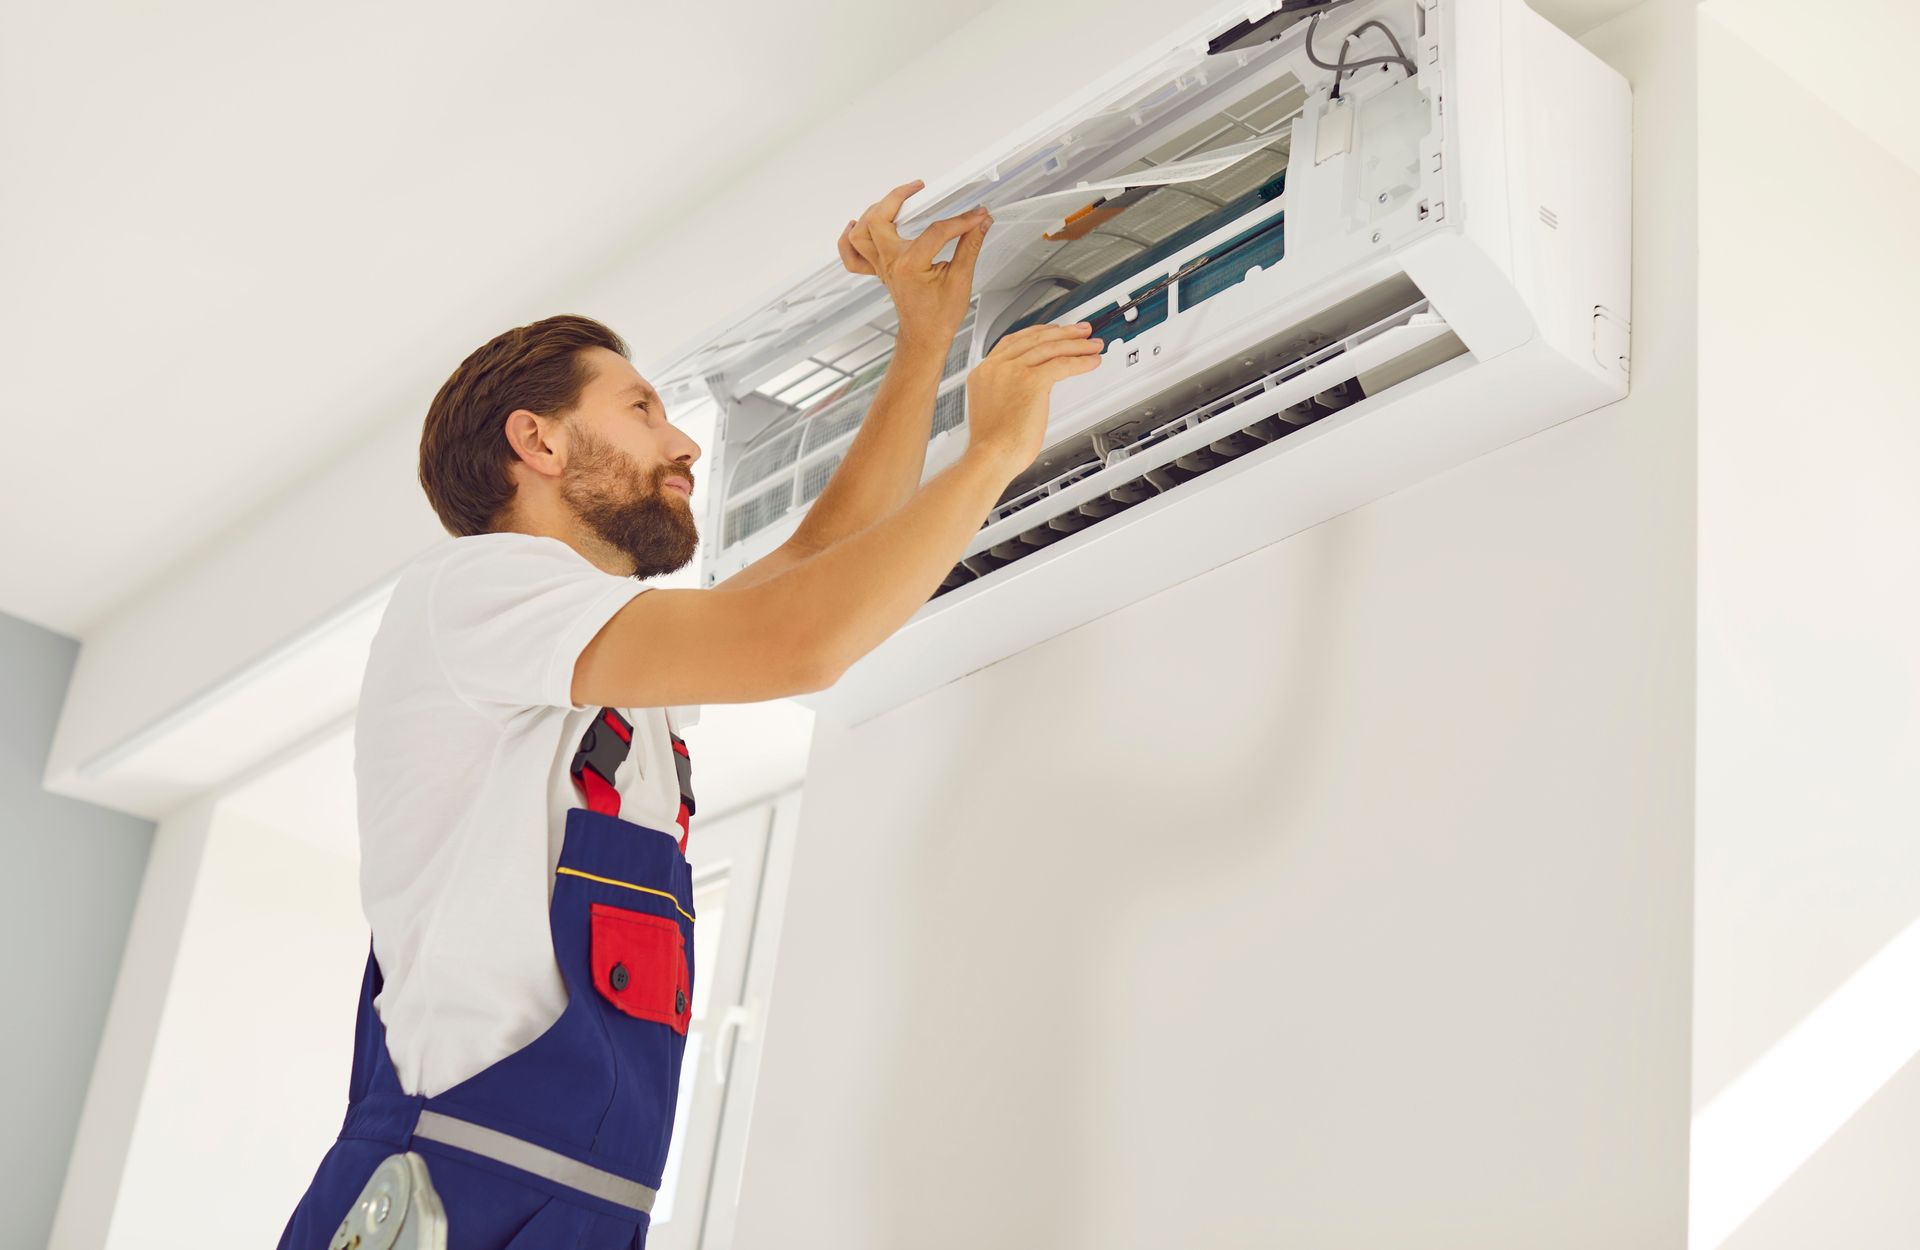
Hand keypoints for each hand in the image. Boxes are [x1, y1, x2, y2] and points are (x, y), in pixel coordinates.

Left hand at [839, 180, 990, 348]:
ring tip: (894, 202)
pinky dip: (850, 238)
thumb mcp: (961, 279)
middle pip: (879, 219)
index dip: (960, 220)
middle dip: (897, 197)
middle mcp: (890, 264)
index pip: (936, 231)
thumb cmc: (939, 316)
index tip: (976, 215)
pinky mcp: (879, 271)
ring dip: (873, 212)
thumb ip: (970, 246)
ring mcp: (881, 267)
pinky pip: (852, 255)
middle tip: (918, 189)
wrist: (925, 337)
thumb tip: (980, 222)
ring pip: (861, 233)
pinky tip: (857, 224)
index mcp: (910, 266)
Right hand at [963, 323, 1104, 473]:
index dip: (1038, 333)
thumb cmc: (993, 444)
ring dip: (1076, 344)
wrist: (991, 456)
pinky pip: (1062, 364)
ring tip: (1092, 344)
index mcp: (984, 372)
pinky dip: (1080, 362)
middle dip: (1063, 333)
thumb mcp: (994, 408)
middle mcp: (996, 367)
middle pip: (1035, 339)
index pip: (1014, 341)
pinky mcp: (1030, 381)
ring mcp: (1012, 371)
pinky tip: (1091, 362)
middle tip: (1080, 331)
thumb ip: (1007, 391)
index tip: (1053, 331)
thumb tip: (1028, 390)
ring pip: (1050, 348)